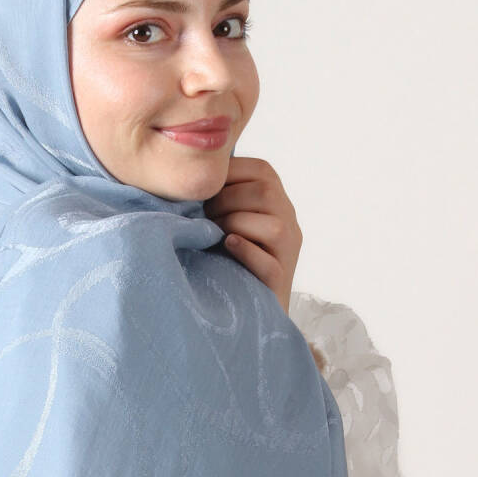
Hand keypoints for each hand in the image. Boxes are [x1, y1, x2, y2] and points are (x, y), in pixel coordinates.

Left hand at [204, 157, 302, 314]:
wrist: (242, 307)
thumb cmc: (225, 253)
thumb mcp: (226, 215)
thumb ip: (219, 192)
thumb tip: (188, 169)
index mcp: (277, 199)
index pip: (261, 170)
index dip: (227, 175)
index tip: (203, 193)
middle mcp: (289, 220)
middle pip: (266, 193)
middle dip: (226, 201)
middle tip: (204, 217)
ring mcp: (288, 251)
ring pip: (273, 226)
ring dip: (235, 225)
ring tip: (213, 234)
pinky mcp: (280, 280)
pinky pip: (269, 263)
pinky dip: (246, 251)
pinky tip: (227, 246)